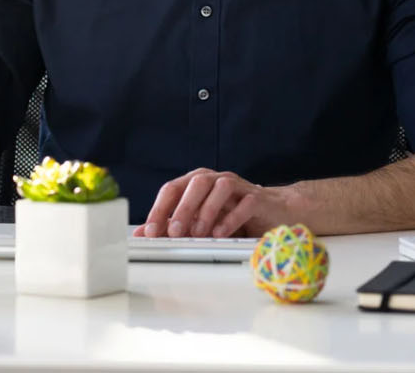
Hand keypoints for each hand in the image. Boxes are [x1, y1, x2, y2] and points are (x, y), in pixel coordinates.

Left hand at [132, 168, 295, 238]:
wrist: (271, 211)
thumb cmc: (232, 214)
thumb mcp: (198, 220)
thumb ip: (172, 225)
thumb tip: (143, 235)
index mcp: (196, 182)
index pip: (172, 189)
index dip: (159, 209)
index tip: (150, 232)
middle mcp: (214, 179)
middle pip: (195, 183)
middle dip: (182, 209)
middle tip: (174, 232)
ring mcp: (237, 186)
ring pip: (219, 188)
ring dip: (206, 211)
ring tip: (199, 234)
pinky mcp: (256, 197)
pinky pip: (243, 202)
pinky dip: (230, 218)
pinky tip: (221, 233)